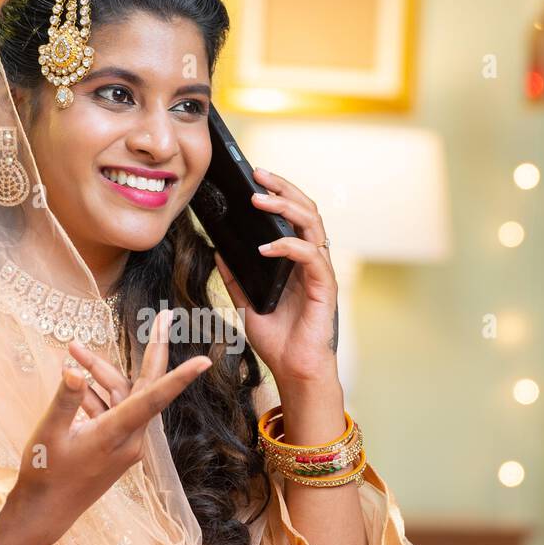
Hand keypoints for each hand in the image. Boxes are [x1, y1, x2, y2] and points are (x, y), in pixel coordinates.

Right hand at [0, 309, 210, 544]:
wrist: (45, 512)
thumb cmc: (44, 474)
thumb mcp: (48, 434)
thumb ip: (64, 400)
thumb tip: (74, 370)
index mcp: (116, 434)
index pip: (154, 399)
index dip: (179, 378)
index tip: (204, 361)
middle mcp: (129, 439)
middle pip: (145, 386)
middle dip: (153, 349)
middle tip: (166, 317)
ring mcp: (125, 443)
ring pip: (121, 395)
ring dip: (100, 372)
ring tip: (72, 348)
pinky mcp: (117, 446)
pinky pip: (114, 410)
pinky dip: (95, 395)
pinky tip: (73, 383)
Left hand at [213, 167, 338, 389]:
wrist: (293, 370)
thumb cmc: (277, 339)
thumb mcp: (246, 303)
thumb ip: (235, 277)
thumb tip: (218, 250)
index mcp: (296, 261)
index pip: (292, 216)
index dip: (277, 193)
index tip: (253, 179)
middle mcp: (311, 260)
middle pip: (306, 210)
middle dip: (282, 188)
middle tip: (258, 174)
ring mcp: (320, 271)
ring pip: (312, 225)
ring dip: (285, 208)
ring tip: (259, 200)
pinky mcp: (324, 287)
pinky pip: (310, 256)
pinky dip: (288, 247)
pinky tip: (265, 248)